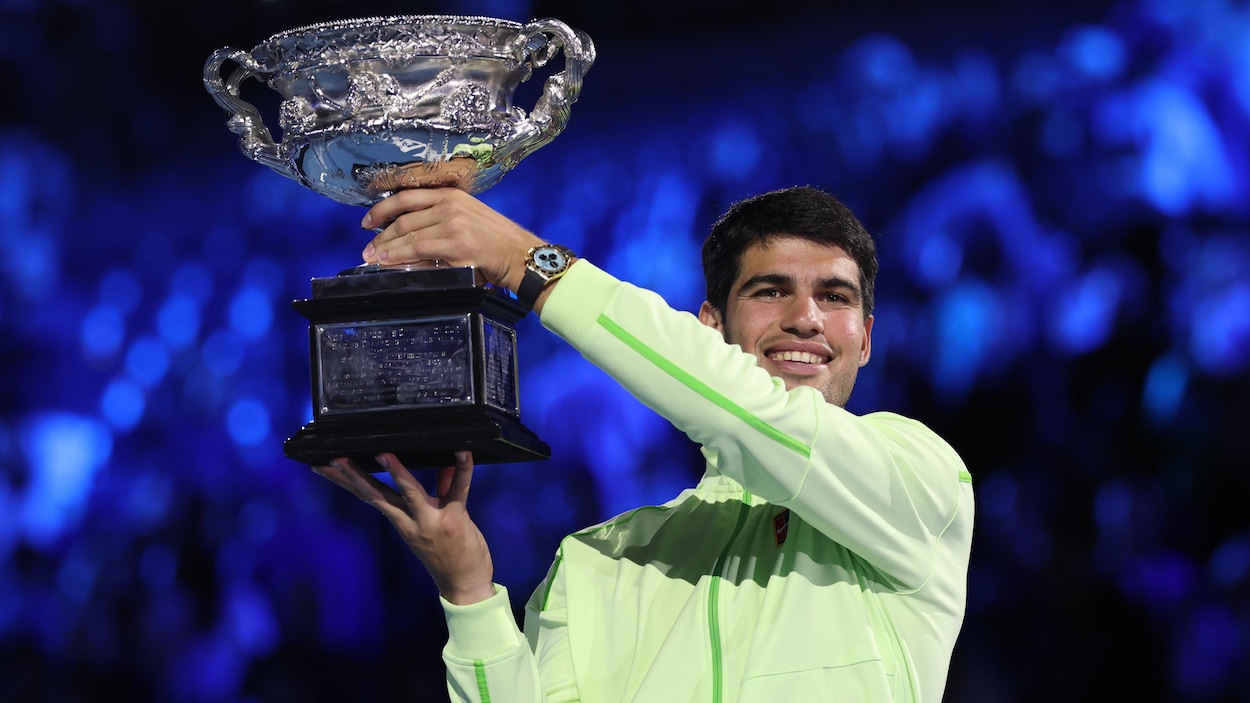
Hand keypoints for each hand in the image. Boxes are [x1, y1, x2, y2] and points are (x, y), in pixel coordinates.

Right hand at [314, 451, 496, 604]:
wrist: (465, 587)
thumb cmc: (451, 557)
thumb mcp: (437, 523)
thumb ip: (442, 490)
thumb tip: (446, 464)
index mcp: (402, 521)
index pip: (370, 496)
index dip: (347, 481)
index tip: (325, 466)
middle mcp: (411, 521)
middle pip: (378, 495)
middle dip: (355, 477)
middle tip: (335, 459)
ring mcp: (431, 520)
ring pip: (410, 492)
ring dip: (397, 472)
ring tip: (383, 453)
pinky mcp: (454, 518)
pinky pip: (458, 489)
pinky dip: (463, 469)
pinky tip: (463, 453)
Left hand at [359, 188, 544, 291]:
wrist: (520, 255)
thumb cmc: (497, 242)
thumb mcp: (468, 219)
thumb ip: (440, 222)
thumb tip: (407, 236)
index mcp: (451, 195)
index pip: (407, 197)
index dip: (382, 209)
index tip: (368, 222)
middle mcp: (449, 205)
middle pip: (403, 218)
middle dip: (381, 235)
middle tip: (368, 248)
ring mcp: (452, 224)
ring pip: (408, 235)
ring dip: (387, 248)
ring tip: (373, 258)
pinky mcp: (455, 244)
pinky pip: (419, 251)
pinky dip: (400, 258)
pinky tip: (389, 262)